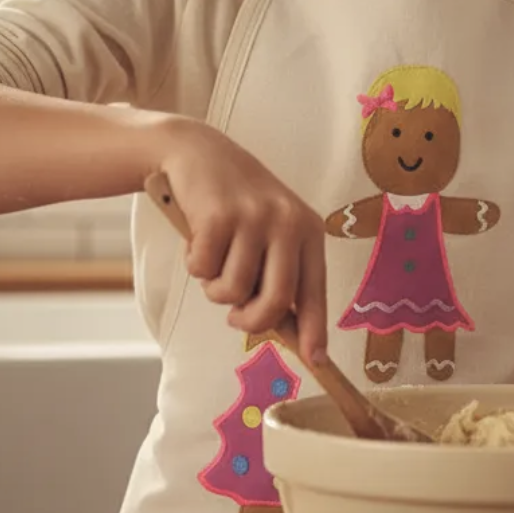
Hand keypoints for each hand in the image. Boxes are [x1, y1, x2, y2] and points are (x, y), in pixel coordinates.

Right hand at [152, 119, 327, 366]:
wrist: (199, 153)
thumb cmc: (236, 204)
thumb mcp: (270, 232)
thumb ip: (279, 273)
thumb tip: (286, 330)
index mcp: (308, 231)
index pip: (316, 291)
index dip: (315, 329)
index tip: (318, 359)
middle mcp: (289, 223)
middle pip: (275, 301)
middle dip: (250, 321)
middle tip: (234, 316)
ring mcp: (254, 217)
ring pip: (232, 291)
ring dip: (214, 287)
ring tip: (214, 259)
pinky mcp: (219, 215)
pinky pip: (203, 269)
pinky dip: (195, 263)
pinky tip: (199, 237)